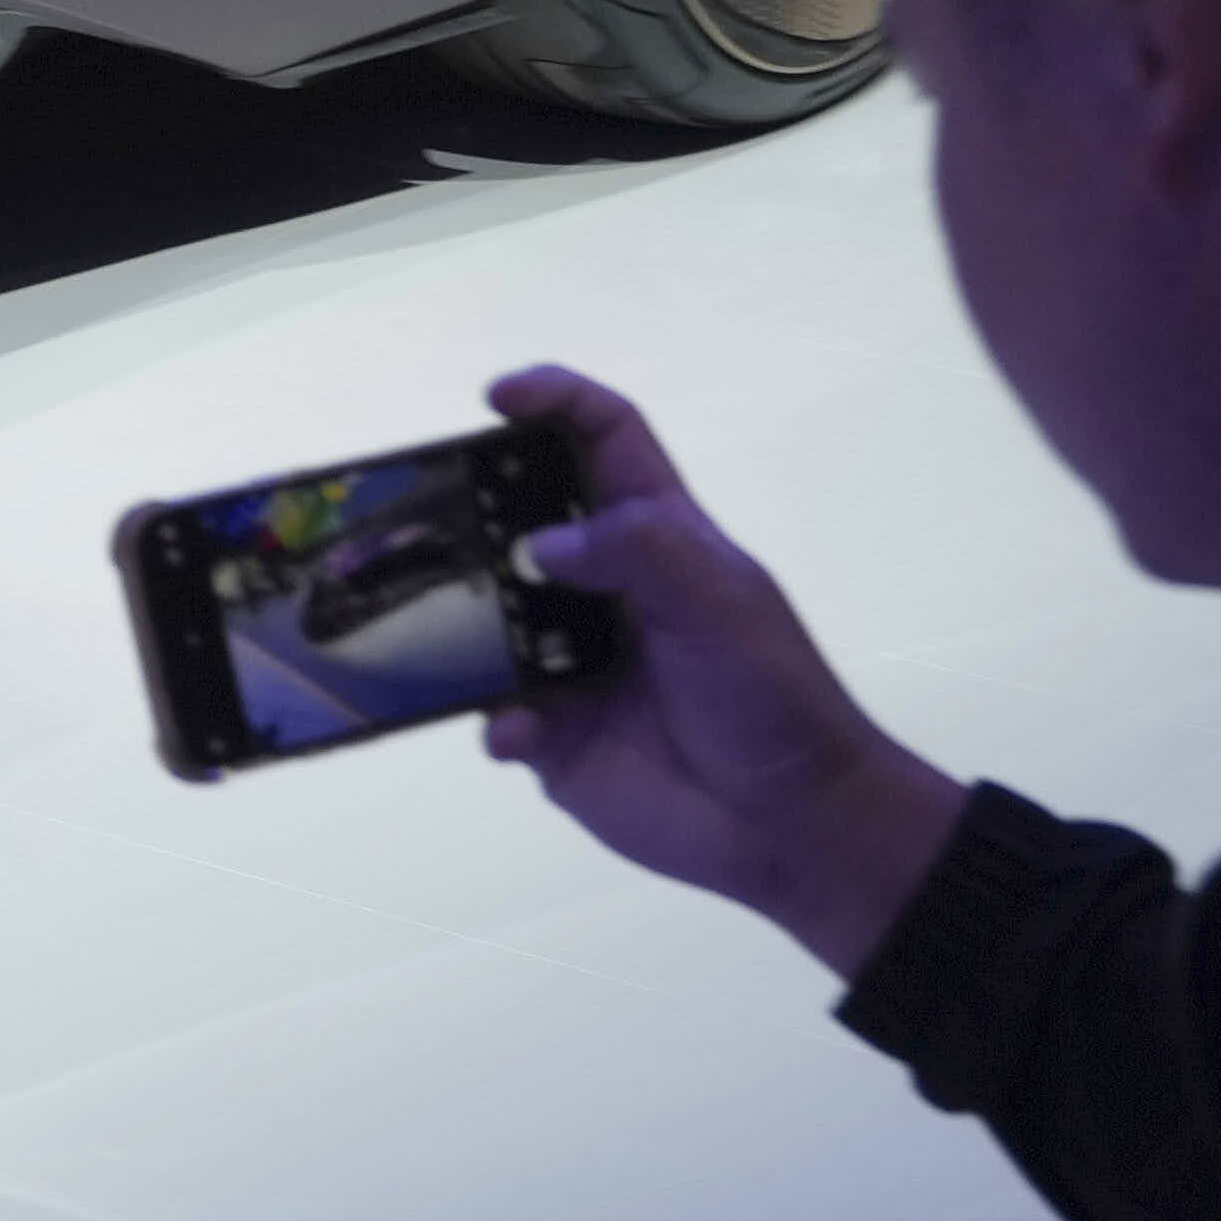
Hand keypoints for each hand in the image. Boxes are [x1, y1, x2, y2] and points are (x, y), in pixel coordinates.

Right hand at [475, 368, 965, 982]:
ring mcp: (573, 664)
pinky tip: (520, 731)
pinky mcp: (554, 737)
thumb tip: (540, 543)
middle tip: (431, 517)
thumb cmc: (770, 695)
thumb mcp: (720, 601)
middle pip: (524, 524)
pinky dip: (498, 720)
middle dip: (476, 512)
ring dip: (466, 624)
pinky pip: (497, 716)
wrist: (789, 822)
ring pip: (490, 622)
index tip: (497, 398)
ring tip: (448, 629)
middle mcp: (605, 591)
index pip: (605, 442)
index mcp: (658, 539)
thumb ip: (638, 551)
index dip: (557, 403)